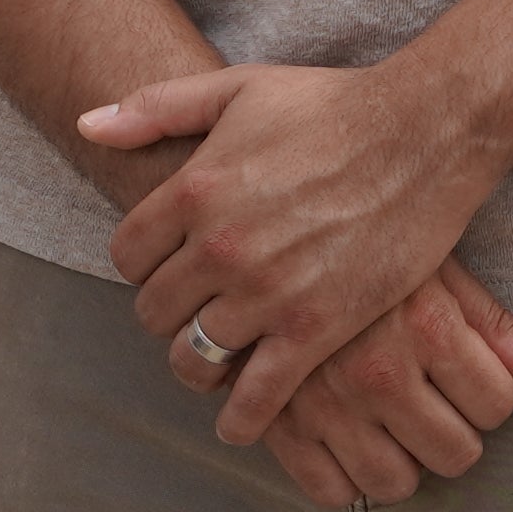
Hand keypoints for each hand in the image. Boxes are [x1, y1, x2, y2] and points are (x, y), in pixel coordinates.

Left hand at [87, 61, 511, 452]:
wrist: (424, 132)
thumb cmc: (333, 105)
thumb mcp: (237, 89)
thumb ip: (156, 108)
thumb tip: (88, 125)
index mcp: (194, 189)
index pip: (127, 256)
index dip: (142, 268)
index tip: (166, 271)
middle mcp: (220, 246)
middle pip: (156, 312)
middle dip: (168, 317)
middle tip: (192, 317)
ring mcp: (267, 291)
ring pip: (195, 357)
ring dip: (198, 367)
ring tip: (213, 367)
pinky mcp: (317, 326)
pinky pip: (258, 396)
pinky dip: (242, 418)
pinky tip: (241, 422)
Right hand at [244, 261, 512, 504]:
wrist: (257, 223)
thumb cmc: (357, 237)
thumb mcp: (430, 261)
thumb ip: (490, 322)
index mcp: (428, 328)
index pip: (497, 406)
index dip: (487, 395)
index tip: (466, 379)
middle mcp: (381, 372)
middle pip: (455, 455)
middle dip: (452, 434)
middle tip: (431, 407)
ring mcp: (328, 403)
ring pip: (396, 484)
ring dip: (402, 463)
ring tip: (391, 426)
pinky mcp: (279, 422)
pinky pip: (330, 491)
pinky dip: (344, 476)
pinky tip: (346, 439)